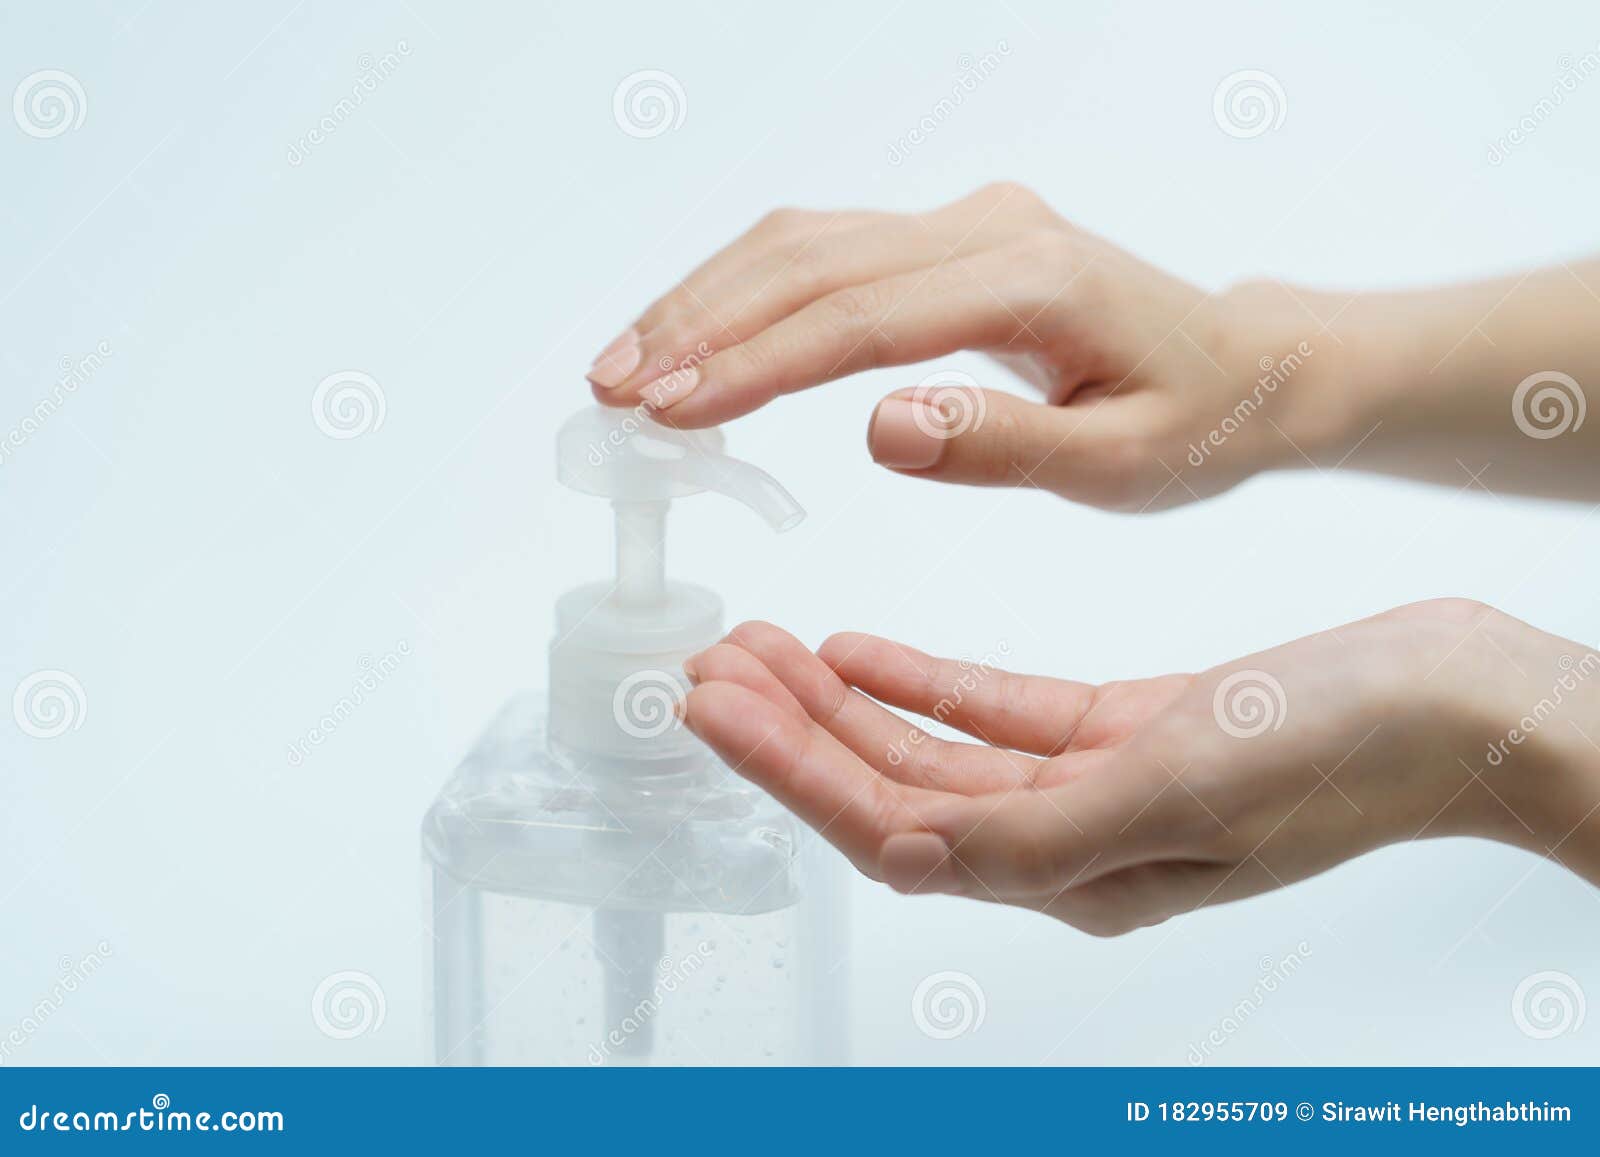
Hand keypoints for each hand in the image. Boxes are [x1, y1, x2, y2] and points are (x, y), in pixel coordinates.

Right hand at [586, 183, 1328, 510]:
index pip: (863, 318)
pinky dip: (746, 290)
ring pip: (804, 241)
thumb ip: (1003, 445)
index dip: (758, 364)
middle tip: (614, 392)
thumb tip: (879, 428)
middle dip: (701, 324)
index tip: (670, 412)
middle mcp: (989, 227)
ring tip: (626, 367)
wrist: (1245, 367)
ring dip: (707, 298)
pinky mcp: (946, 237)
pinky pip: (825, 250)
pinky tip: (694, 336)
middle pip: (812, 259)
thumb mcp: (1119, 464)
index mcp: (1034, 280)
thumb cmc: (1191, 425)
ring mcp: (964, 221)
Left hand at [680, 600, 1599, 934]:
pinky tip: (858, 648)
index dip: (790, 771)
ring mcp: (1092, 787)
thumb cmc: (1341, 752)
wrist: (1453, 702)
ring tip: (759, 646)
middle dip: (790, 731)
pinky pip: (992, 712)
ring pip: (928, 747)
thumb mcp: (1179, 792)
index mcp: (1068, 877)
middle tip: (709, 666)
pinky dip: (921, 680)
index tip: (712, 709)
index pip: (887, 826)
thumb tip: (905, 853)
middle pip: (889, 787)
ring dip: (838, 700)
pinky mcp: (1122, 732)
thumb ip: (1035, 834)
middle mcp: (1066, 845)